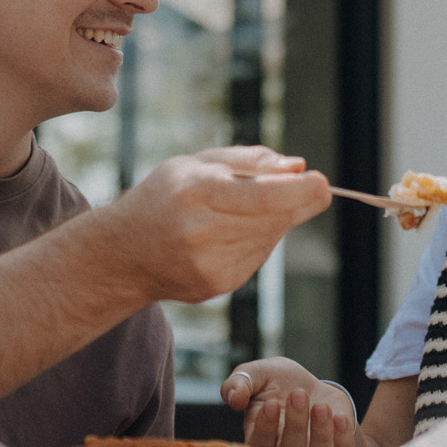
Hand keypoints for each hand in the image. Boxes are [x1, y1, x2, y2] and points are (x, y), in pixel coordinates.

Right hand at [98, 146, 329, 303]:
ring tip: (248, 208)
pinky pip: (257, 256)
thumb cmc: (165, 196)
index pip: (262, 196)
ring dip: (276, 220)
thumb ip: (249, 160)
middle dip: (299, 201)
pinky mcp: (217, 285)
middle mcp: (201, 232)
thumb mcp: (197, 163)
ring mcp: (209, 264)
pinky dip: (258, 240)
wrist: (124, 253)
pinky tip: (234, 232)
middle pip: (273, 218)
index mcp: (195, 192)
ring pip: (269, 237)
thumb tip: (298, 167)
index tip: (322, 182)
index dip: (299, 191)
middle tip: (314, 187)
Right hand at [222, 357, 356, 446]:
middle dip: (295, 423)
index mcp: (259, 437)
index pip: (258, 444)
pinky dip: (342, 437)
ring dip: (319, 432)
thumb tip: (232, 397)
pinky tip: (339, 417)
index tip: (270, 403)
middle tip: (298, 394)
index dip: (265, 428)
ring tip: (321, 406)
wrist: (313, 387)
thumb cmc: (280, 382)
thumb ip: (240, 382)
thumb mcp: (258, 373)